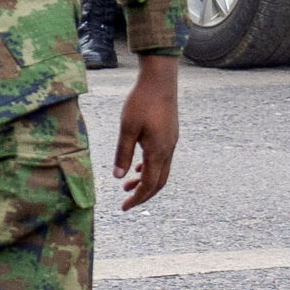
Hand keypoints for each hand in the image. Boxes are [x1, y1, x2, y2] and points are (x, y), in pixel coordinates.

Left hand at [112, 52, 178, 209]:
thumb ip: (122, 153)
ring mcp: (171, 143)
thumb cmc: (141, 103)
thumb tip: (118, 176)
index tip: (124, 207)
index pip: (150, 185)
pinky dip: (150, 168)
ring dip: (145, 181)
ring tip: (126, 186)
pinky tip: (137, 167)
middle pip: (158, 182)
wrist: (160, 81)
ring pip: (161, 171)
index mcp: (158, 152)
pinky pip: (162, 159)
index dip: (137, 198)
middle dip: (143, 195)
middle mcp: (168, 150)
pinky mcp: (169, 135)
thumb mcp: (127, 129)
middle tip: (126, 202)